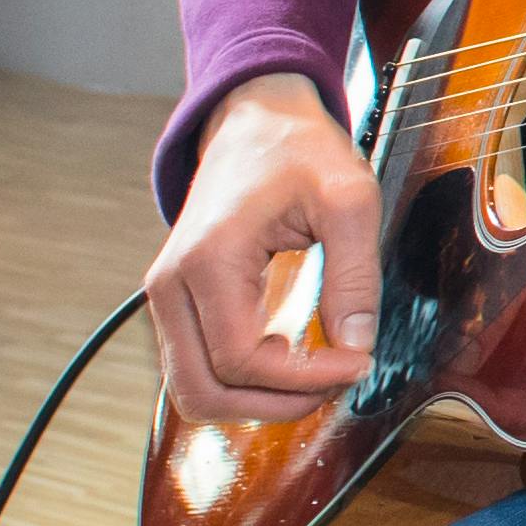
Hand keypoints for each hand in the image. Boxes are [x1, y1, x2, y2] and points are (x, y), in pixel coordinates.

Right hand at [152, 75, 376, 429]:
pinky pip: (196, 366)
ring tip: (318, 380)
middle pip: (204, 391)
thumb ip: (355, 276)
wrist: (255, 121)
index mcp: (207, 260)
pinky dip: (240, 383)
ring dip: (255, 401)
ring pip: (193, 389)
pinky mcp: (178, 302)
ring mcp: (167, 297)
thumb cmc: (299, 150)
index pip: (241, 358)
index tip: (358, 365)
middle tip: (337, 385)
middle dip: (275, 404)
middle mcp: (171, 286)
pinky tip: (292, 366)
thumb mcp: (349, 199)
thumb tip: (357, 347)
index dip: (303, 378)